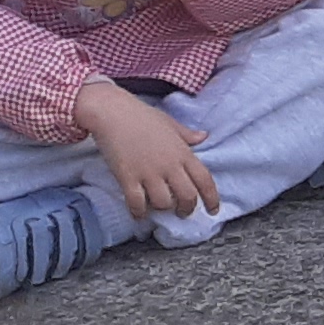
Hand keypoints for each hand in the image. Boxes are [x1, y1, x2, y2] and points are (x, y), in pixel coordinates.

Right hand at [77, 81, 218, 219]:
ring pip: (164, 203)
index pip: (205, 181)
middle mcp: (169, 165)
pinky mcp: (127, 176)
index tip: (213, 210)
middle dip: (187, 209)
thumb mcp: (169, 123)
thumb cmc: (141, 115)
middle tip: (182, 212)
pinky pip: (137, 202)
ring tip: (158, 208)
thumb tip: (203, 136)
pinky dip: (139, 212)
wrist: (111, 111)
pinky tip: (138, 213)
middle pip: (187, 197)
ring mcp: (149, 172)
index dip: (212, 199)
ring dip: (163, 209)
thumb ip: (187, 135)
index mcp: (183, 153)